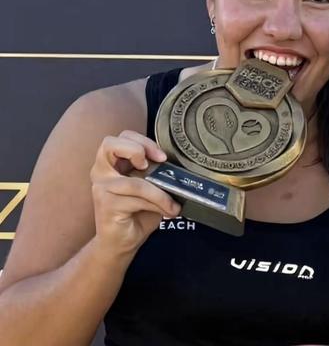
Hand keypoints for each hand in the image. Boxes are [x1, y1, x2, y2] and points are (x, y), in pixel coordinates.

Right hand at [89, 130, 179, 254]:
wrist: (122, 242)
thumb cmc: (137, 213)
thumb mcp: (149, 187)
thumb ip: (155, 172)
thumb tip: (177, 166)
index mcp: (111, 163)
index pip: (121, 137)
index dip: (143, 141)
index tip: (162, 156)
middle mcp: (101, 172)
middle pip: (109, 144)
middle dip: (137, 148)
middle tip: (158, 162)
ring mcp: (101, 188)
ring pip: (135, 181)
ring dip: (161, 193)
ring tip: (173, 204)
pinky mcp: (107, 205)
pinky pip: (138, 199)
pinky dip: (158, 204)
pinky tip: (168, 212)